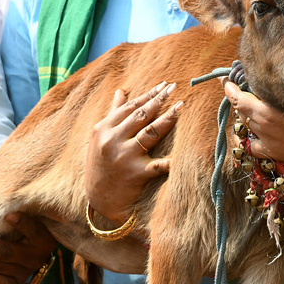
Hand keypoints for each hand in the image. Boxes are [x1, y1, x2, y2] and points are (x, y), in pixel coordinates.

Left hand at [0, 213, 57, 283]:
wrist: (28, 243)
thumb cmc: (22, 222)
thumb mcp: (29, 214)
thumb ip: (19, 207)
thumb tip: (4, 189)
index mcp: (44, 238)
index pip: (34, 231)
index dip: (21, 223)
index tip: (7, 214)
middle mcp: (37, 256)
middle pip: (6, 251)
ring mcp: (27, 271)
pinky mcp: (16, 281)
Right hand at [85, 83, 181, 223]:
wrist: (99, 198)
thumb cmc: (101, 164)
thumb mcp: (100, 138)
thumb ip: (113, 113)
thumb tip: (121, 91)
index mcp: (103, 128)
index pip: (129, 107)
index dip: (148, 94)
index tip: (164, 85)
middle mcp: (112, 140)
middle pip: (140, 116)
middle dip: (159, 100)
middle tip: (174, 88)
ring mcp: (124, 156)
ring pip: (150, 132)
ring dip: (168, 118)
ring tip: (181, 106)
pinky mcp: (135, 173)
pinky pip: (158, 164)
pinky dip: (171, 159)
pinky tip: (185, 150)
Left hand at [222, 80, 283, 179]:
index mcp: (269, 110)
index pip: (238, 96)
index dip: (229, 86)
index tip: (225, 77)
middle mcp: (263, 125)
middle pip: (239, 108)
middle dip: (234, 95)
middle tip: (233, 84)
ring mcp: (267, 140)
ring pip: (245, 124)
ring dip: (244, 113)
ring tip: (247, 102)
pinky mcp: (274, 153)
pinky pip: (252, 145)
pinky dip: (247, 137)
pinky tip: (250, 132)